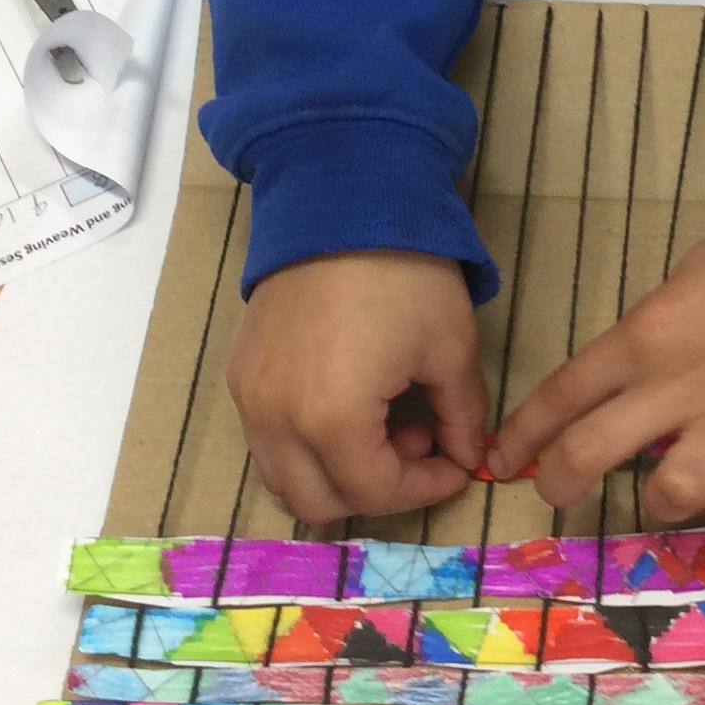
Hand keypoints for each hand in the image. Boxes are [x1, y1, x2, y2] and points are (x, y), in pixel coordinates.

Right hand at [227, 251, 485, 523]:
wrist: (340, 201)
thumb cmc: (405, 274)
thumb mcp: (452, 347)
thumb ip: (462, 417)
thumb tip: (465, 458)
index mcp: (333, 419)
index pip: (375, 493)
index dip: (424, 489)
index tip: (455, 464)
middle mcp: (277, 421)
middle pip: (319, 503)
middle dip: (376, 490)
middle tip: (415, 444)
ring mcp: (249, 399)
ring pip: (284, 479)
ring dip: (335, 473)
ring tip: (381, 422)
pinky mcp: (239, 376)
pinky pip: (267, 442)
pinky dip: (307, 447)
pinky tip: (347, 401)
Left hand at [490, 223, 704, 523]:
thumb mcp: (689, 281)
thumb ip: (650, 336)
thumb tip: (626, 384)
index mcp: (648, 336)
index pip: (562, 394)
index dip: (522, 435)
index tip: (503, 459)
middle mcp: (681, 386)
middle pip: (589, 454)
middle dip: (559, 485)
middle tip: (557, 495)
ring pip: (669, 495)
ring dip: (658, 502)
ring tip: (668, 489)